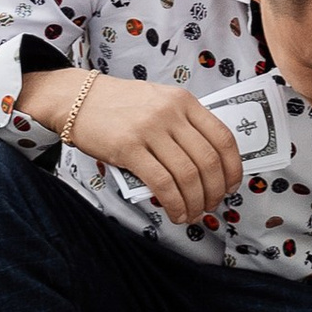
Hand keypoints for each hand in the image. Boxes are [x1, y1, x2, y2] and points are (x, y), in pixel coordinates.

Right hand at [24, 72, 240, 225]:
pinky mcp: (128, 148)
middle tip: (211, 205)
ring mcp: (150, 130)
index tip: (231, 185)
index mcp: (184, 101)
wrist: (78, 98)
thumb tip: (206, 166)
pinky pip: (161, 183)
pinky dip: (174, 203)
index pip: (222, 137)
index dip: (232, 168)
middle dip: (215, 191)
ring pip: (187, 175)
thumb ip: (183, 125)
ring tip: (193, 214)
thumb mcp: (160, 102)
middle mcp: (171, 113)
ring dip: (195, 202)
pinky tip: (175, 213)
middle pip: (207, 161)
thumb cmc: (120, 105)